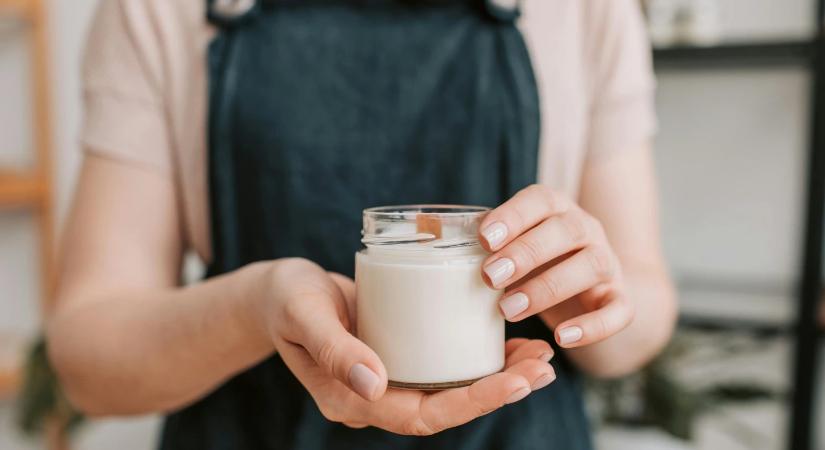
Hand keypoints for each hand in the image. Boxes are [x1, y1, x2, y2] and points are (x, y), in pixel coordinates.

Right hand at [257, 258, 555, 434]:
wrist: (277, 293)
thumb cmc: (286, 300)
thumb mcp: (304, 314)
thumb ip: (334, 349)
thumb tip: (375, 385)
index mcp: (351, 400)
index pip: (422, 415)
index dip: (472, 403)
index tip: (515, 381)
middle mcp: (375, 398)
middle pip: (447, 407)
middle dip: (499, 391)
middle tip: (543, 367)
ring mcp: (388, 379)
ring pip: (450, 389)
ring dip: (497, 377)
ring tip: (540, 357)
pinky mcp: (397, 357)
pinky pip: (442, 367)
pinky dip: (476, 358)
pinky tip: (507, 342)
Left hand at [479, 185, 634, 347]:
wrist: (586, 288)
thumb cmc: (533, 262)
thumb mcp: (511, 247)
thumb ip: (486, 245)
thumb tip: (434, 245)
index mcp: (556, 208)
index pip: (540, 201)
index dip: (513, 217)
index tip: (484, 238)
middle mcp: (586, 229)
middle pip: (565, 231)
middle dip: (526, 253)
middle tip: (490, 276)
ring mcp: (607, 262)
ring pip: (590, 266)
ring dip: (548, 287)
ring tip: (508, 309)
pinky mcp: (620, 298)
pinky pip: (617, 311)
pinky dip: (593, 326)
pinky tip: (561, 338)